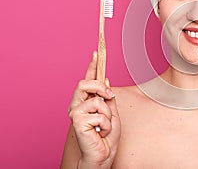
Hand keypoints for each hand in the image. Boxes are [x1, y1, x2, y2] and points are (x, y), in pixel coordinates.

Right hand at [67, 52, 120, 167]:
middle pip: (85, 83)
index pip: (88, 80)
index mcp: (86, 102)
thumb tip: (106, 80)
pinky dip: (106, 124)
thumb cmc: (106, 136)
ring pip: (96, 99)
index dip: (92, 65)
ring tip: (105, 126)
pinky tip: (101, 132)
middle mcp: (78, 105)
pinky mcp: (77, 122)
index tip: (96, 51)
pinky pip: (99, 114)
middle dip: (100, 87)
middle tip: (109, 97)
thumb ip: (107, 98)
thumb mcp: (112, 113)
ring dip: (107, 114)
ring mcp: (75, 113)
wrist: (103, 155)